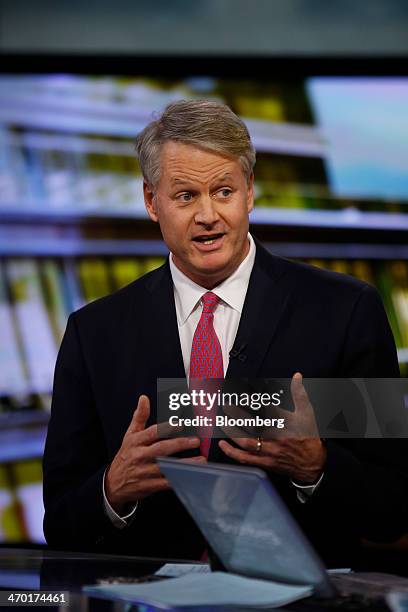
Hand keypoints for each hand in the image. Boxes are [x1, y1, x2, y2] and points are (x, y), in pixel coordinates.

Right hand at [105, 395, 203, 512]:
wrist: (113, 483)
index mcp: (135, 441)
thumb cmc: (126, 455)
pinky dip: (179, 479)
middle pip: (162, 449)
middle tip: (196, 441)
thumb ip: (140, 416)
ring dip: (185, 464)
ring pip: (167, 467)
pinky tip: (191, 475)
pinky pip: (166, 483)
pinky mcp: (149, 486)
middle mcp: (140, 456)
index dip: (166, 428)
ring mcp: (144, 472)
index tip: (181, 424)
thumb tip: (144, 398)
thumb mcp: (130, 434)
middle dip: (180, 444)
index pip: (152, 433)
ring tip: (201, 459)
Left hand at [218, 373, 325, 483]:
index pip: (265, 407)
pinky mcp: (265, 462)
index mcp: (284, 423)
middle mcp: (275, 437)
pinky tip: (222, 444)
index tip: (244, 388)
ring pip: (245, 441)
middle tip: (226, 405)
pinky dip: (232, 452)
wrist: (313, 465)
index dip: (253, 397)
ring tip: (222, 421)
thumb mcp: (307, 412)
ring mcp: (269, 451)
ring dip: (231, 431)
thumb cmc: (309, 437)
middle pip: (251, 424)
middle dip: (236, 414)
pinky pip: (245, 458)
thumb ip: (299, 393)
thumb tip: (297, 375)